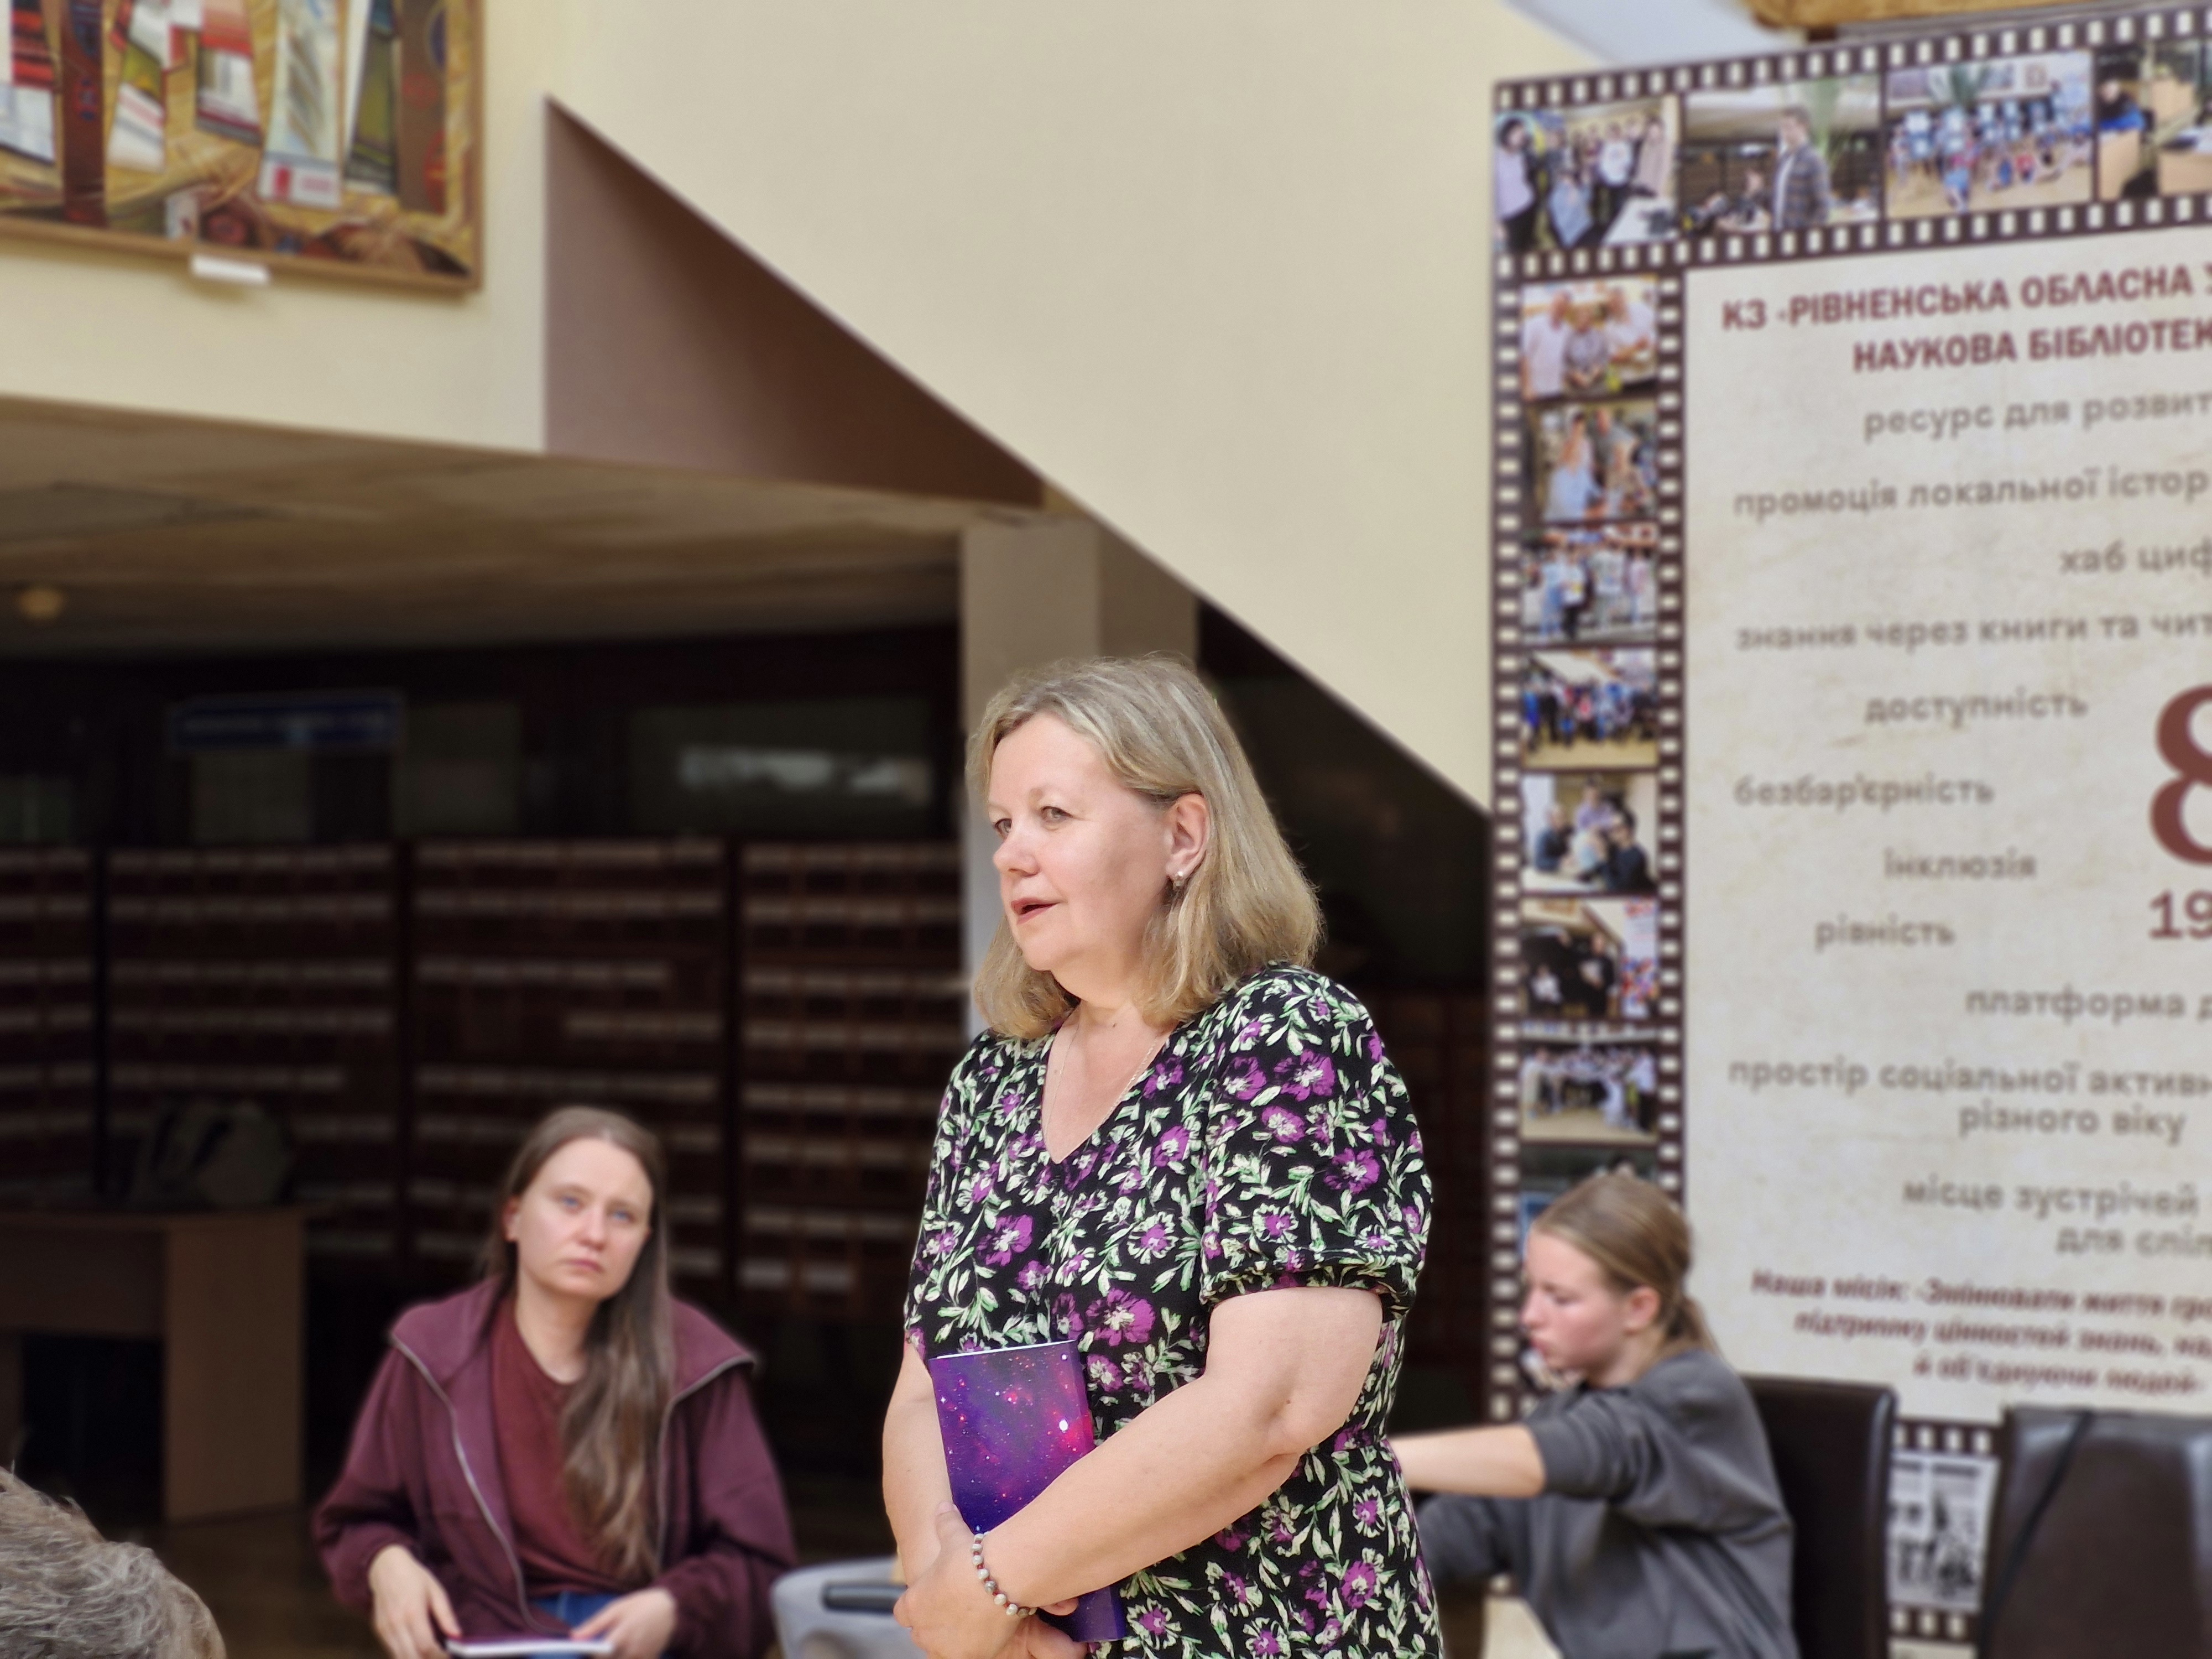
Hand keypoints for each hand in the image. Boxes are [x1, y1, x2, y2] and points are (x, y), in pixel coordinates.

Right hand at [366, 1545, 458, 1658]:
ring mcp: (385, 1629)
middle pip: (411, 1656)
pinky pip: (392, 1651)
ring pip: (399, 1657)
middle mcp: (396, 1624)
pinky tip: (416, 1651)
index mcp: (413, 1612)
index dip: (438, 1656)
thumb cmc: (414, 1578)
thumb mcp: (436, 1590)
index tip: (449, 1656)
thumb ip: (446, 1614)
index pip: (425, 1646)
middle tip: (440, 1657)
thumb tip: (457, 1635)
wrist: (386, 1568)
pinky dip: (404, 1655)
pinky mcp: (379, 1631)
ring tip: (430, 1656)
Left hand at [573, 1588, 677, 1658]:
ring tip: (614, 1646)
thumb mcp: (617, 1608)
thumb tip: (574, 1636)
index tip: (584, 1652)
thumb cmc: (640, 1605)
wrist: (671, 1609)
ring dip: (613, 1657)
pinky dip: (624, 1657)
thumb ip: (594, 1624)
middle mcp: (634, 1648)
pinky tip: (625, 1650)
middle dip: (601, 1657)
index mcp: (624, 1632)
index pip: (602, 1654)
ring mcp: (643, 1656)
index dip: (590, 1655)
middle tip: (599, 1647)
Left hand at [895, 1505, 1077, 1658]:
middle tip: (954, 1610)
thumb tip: (942, 1506)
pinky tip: (984, 1632)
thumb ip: (944, 1523)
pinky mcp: (970, 1657)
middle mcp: (924, 1630)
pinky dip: (971, 1648)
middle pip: (920, 1635)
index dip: (916, 1606)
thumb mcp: (953, 1535)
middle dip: (933, 1624)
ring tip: (968, 1624)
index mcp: (913, 1604)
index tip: (930, 1599)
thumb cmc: (971, 1558)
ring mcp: (947, 1647)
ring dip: (949, 1640)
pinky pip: (964, 1657)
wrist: (1001, 1579)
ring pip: (940, 1650)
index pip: (902, 1613)